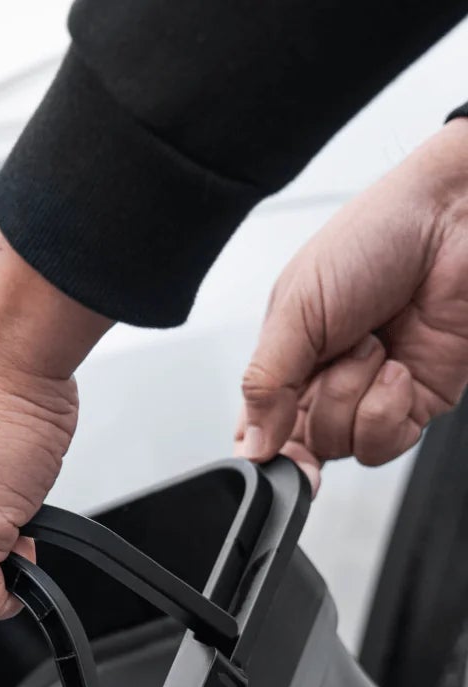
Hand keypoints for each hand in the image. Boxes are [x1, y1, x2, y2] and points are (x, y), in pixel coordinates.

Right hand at [236, 118, 467, 490]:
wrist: (453, 223)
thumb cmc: (374, 239)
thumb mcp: (295, 307)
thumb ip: (264, 382)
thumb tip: (252, 447)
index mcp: (289, 356)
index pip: (260, 427)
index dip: (263, 447)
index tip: (269, 450)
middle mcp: (329, 380)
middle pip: (301, 444)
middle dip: (317, 408)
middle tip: (332, 363)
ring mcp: (372, 395)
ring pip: (341, 447)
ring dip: (352, 397)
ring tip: (373, 346)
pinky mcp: (414, 405)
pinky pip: (383, 444)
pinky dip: (386, 410)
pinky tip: (397, 368)